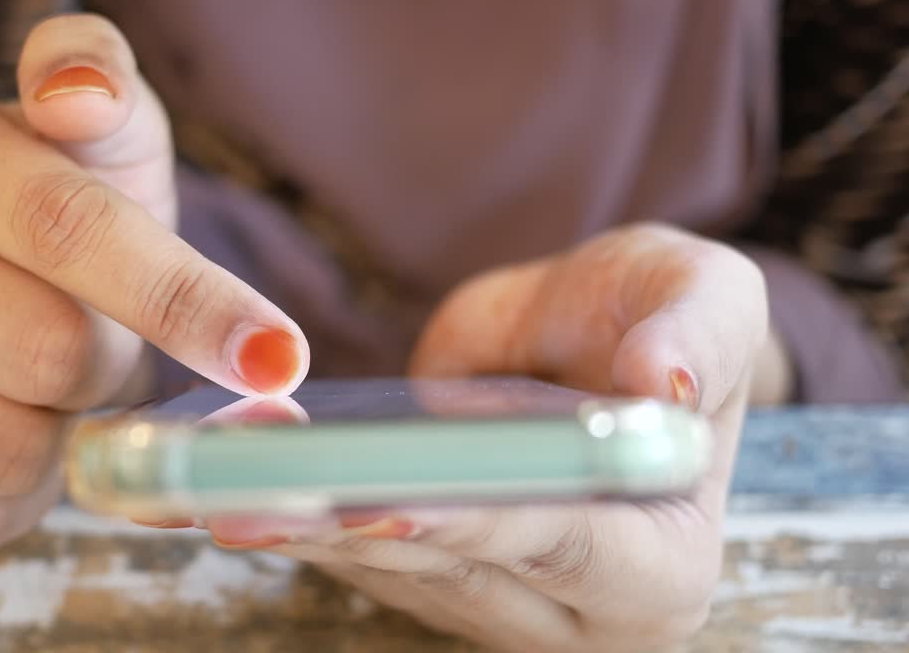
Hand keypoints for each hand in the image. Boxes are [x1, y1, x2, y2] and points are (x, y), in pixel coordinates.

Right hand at [0, 14, 308, 551]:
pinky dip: (24, 490)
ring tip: (50, 381)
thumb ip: (106, 80)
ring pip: (5, 447)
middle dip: (113, 362)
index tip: (278, 355)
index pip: (64, 226)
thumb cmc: (63, 199)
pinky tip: (12, 426)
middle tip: (103, 336)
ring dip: (68, 431)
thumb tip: (78, 90)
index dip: (181, 297)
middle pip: (47, 352)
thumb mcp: (102, 126)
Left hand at [200, 223, 768, 651]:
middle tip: (248, 496)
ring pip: (379, 567)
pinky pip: (348, 547)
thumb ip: (698, 337)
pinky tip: (212, 477)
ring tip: (204, 481)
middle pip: (448, 567)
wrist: (597, 341)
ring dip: (291, 523)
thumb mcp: (704, 297)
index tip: (395, 501)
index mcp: (661, 563)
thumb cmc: (660, 319)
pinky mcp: (423, 573)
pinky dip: (286, 509)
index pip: (565, 544)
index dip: (482, 521)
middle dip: (347, 528)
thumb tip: (667, 387)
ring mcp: (489, 602)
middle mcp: (572, 611)